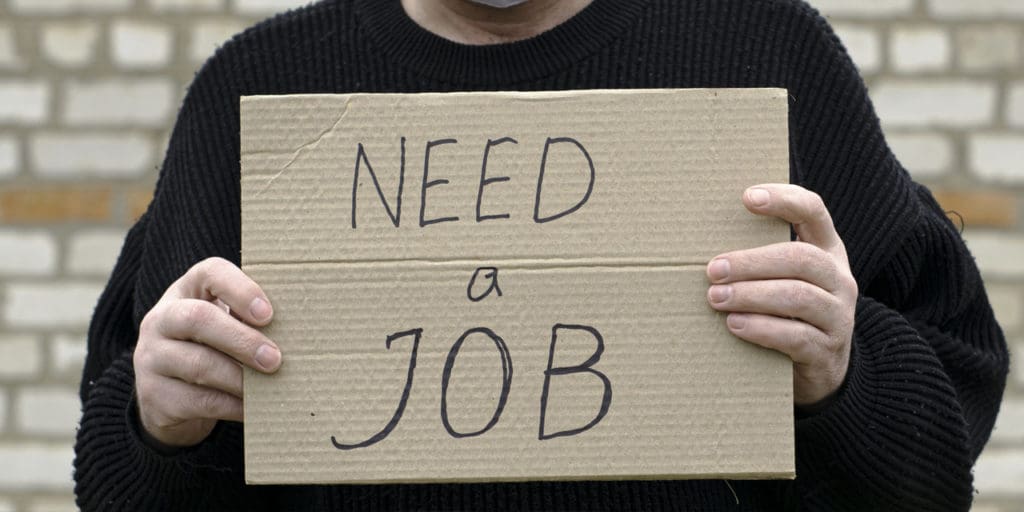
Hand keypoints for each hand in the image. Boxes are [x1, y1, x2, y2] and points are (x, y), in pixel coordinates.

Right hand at [134, 257, 281, 446]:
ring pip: (199, 364)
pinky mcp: (155, 395)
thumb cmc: (211, 348)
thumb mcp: (224, 324)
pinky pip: (199, 401)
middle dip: (242, 339)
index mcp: (186, 291)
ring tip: (269, 385)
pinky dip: (232, 405)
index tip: (268, 314)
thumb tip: (299, 332)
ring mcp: (151, 358)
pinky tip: (252, 407)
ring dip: (240, 378)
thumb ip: (249, 319)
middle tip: (275, 359)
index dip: (240, 290)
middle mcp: (161, 319)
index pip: (209, 273)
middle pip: (198, 319)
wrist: (167, 396)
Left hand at [706, 184, 856, 405]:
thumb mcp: (784, 280)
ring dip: (751, 295)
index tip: (747, 197)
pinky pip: (796, 336)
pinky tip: (734, 325)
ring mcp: (838, 316)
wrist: (819, 371)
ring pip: (798, 297)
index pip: (814, 212)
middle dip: (752, 262)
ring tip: (716, 298)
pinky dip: (761, 329)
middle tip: (713, 269)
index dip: (784, 200)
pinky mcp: (827, 351)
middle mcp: (839, 279)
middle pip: (801, 258)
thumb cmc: (788, 314)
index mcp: (827, 251)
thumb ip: (760, 259)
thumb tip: (701, 242)